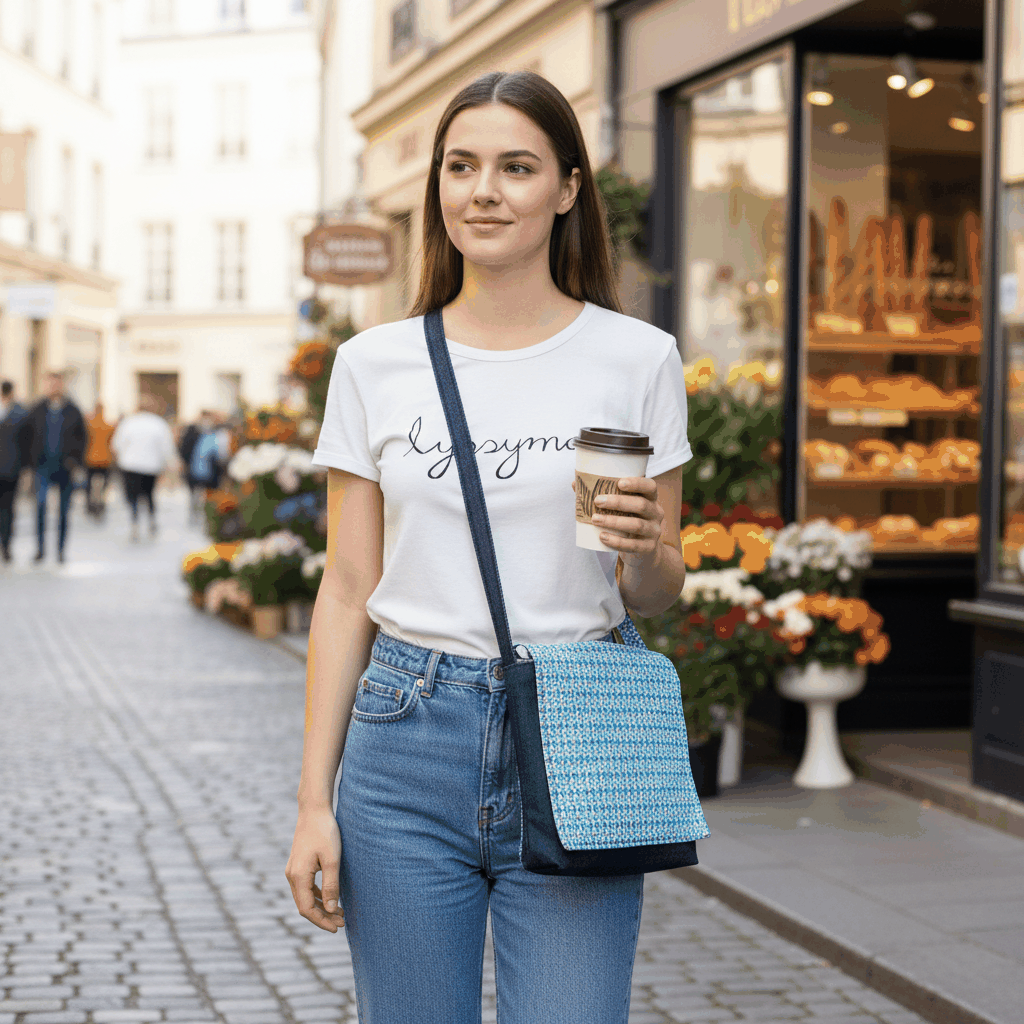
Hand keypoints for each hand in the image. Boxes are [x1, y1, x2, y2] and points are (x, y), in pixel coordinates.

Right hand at [285, 806, 345, 931]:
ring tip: (340, 913)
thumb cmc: (325, 832)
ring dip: (321, 907)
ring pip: (305, 897)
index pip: (306, 909)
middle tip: (342, 923)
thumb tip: (331, 910)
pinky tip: (331, 898)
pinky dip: (317, 896)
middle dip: (323, 916)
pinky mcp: (298, 864)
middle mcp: (292, 875)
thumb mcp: (332, 859)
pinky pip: (305, 887)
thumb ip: (331, 885)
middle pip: (305, 905)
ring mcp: (293, 870)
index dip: (321, 921)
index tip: (337, 928)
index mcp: (298, 876)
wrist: (314, 810)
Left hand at [571, 476, 664, 567]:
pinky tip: (602, 537)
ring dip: (614, 521)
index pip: (650, 486)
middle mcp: (656, 513)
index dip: (637, 483)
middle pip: (641, 505)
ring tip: (595, 519)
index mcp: (650, 498)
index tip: (619, 482)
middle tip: (597, 501)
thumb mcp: (621, 508)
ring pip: (636, 525)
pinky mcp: (648, 548)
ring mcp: (654, 531)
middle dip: (618, 502)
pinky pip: (633, 545)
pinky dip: (616, 541)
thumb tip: (575, 483)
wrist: (642, 550)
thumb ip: (602, 495)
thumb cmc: (627, 520)